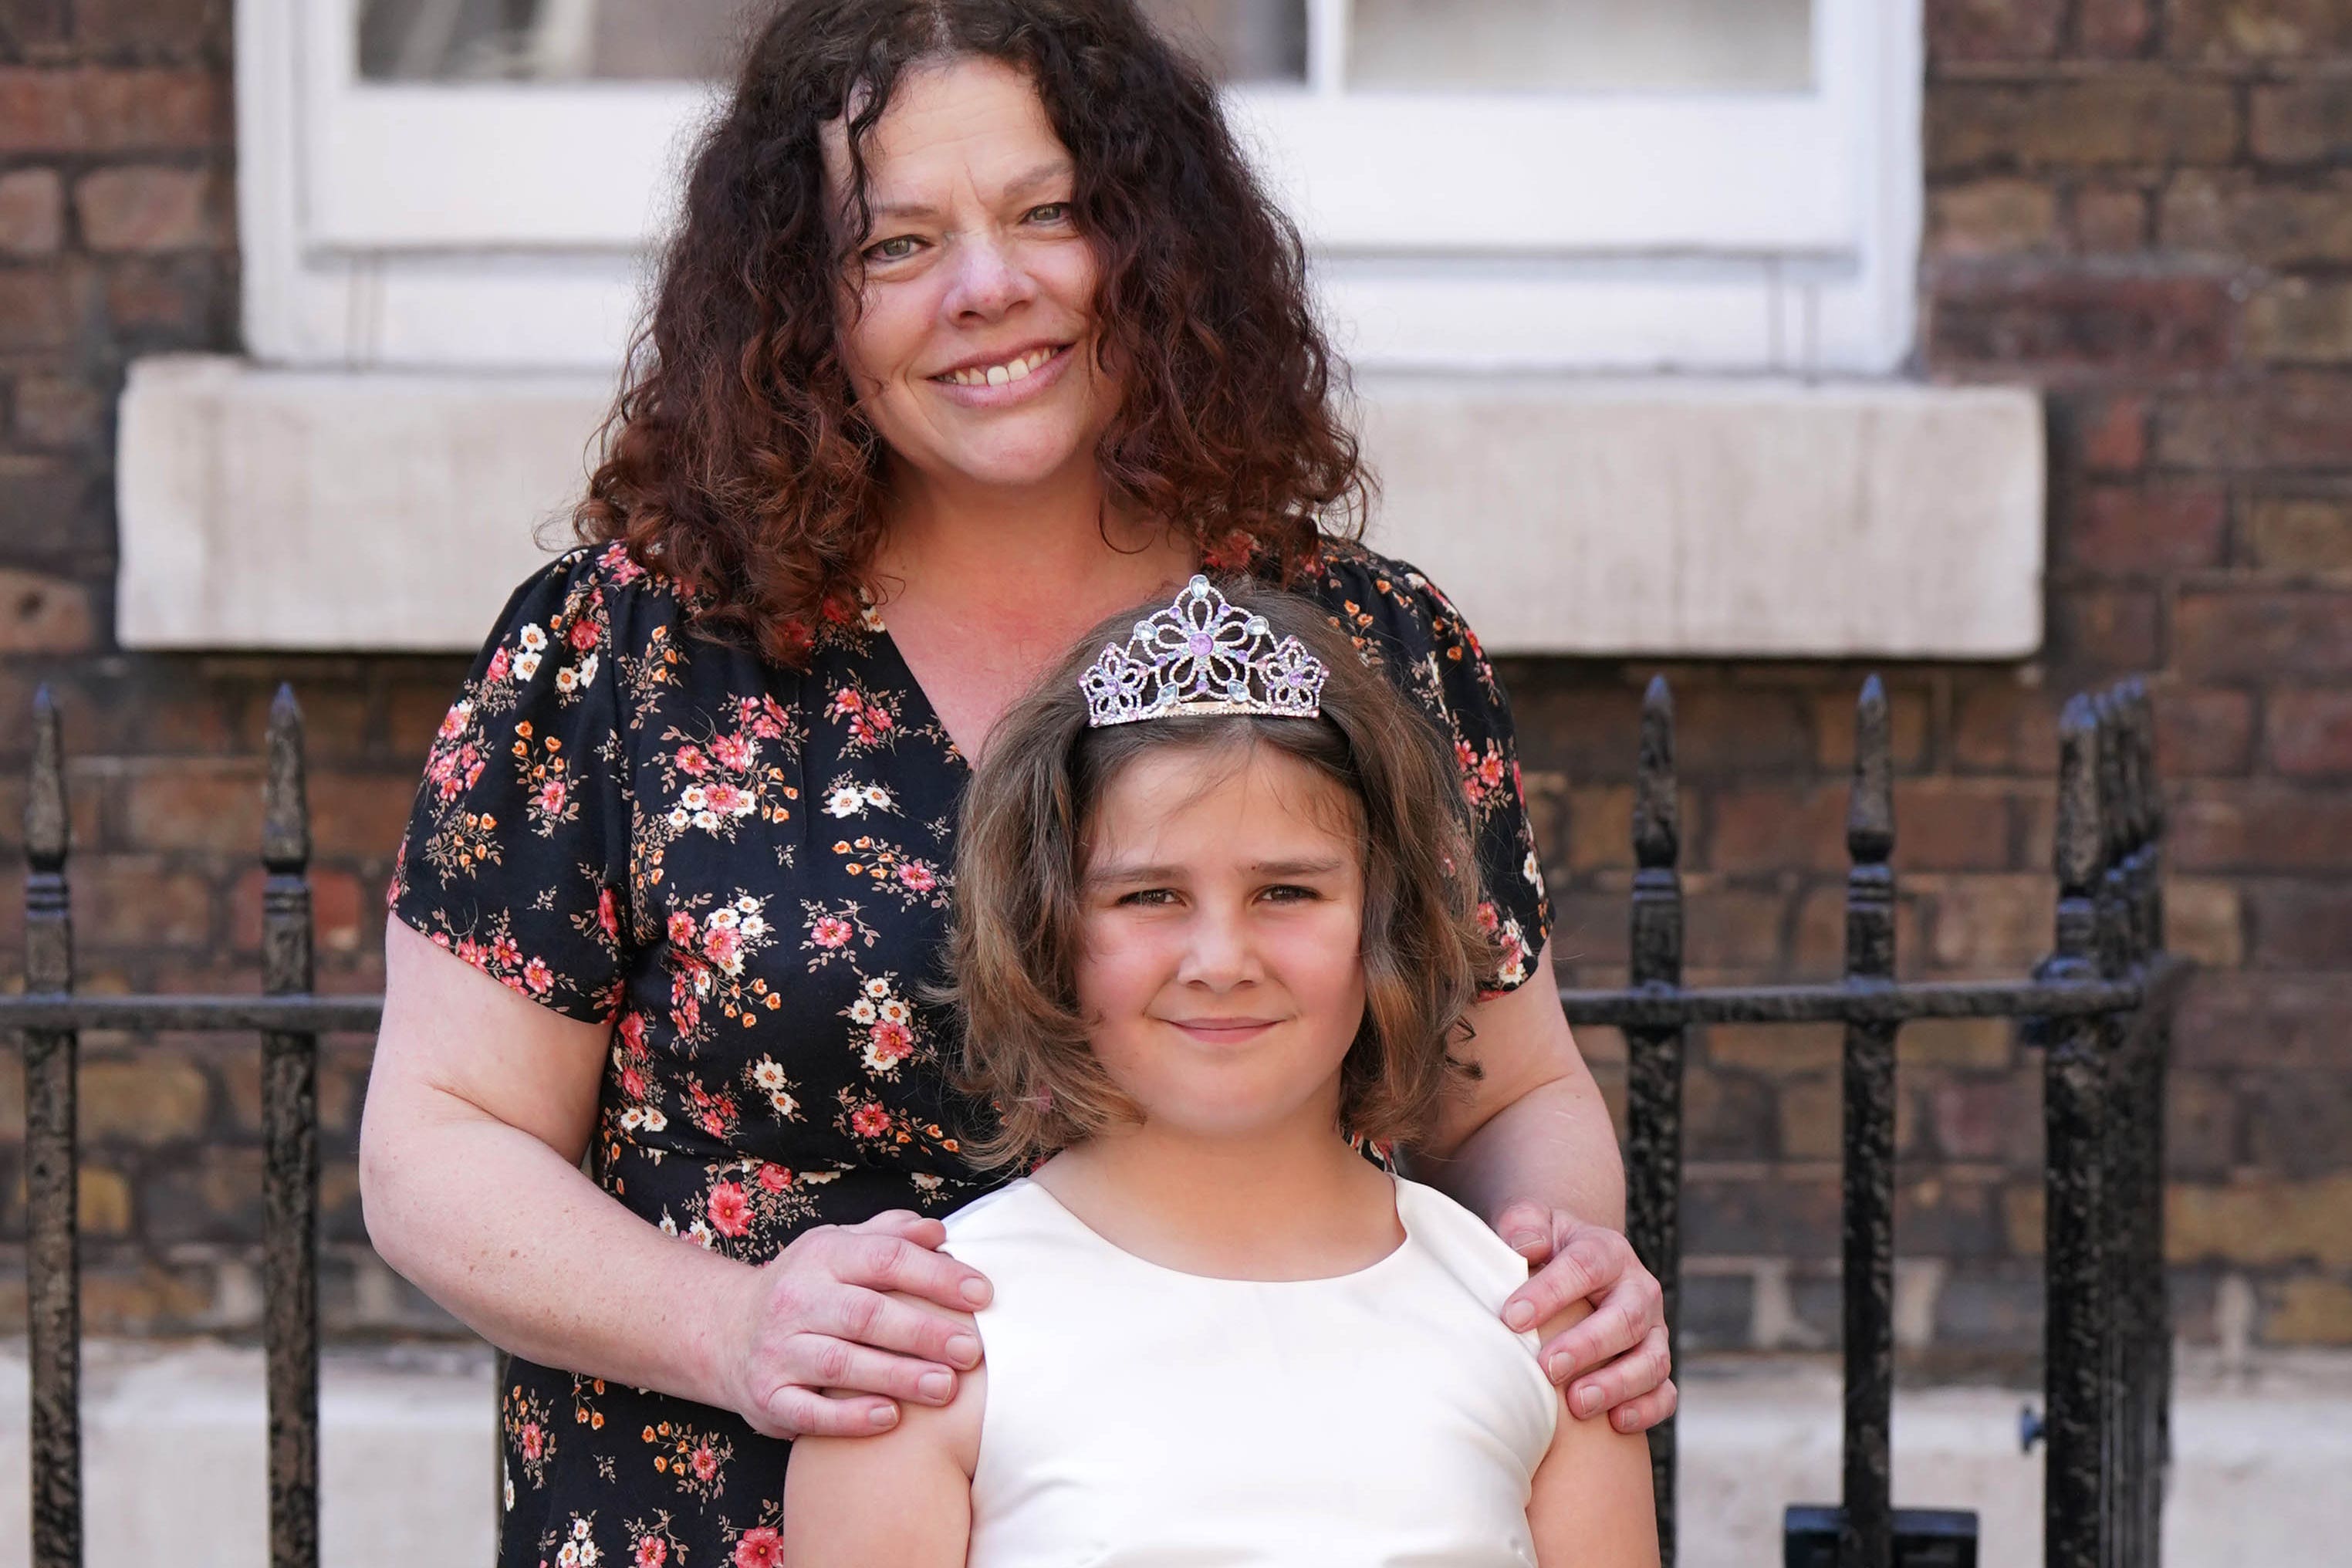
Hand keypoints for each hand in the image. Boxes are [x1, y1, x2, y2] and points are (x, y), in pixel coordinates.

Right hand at [715, 1209, 993, 1440]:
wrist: (725, 1332)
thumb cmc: (807, 1288)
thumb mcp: (839, 1247)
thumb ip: (888, 1236)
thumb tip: (937, 1231)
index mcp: (822, 1255)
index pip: (884, 1258)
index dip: (936, 1275)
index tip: (983, 1294)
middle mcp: (797, 1300)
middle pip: (866, 1314)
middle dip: (923, 1332)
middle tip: (972, 1350)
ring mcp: (779, 1350)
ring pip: (841, 1364)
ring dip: (897, 1376)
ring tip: (946, 1387)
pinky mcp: (767, 1396)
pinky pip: (808, 1411)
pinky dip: (849, 1417)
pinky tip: (890, 1418)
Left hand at [1494, 1201, 1675, 1433]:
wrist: (1574, 1269)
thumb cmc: (1544, 1251)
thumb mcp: (1531, 1225)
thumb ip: (1524, 1227)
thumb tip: (1526, 1246)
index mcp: (1607, 1251)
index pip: (1585, 1267)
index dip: (1550, 1293)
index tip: (1512, 1318)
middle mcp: (1638, 1290)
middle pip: (1625, 1318)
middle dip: (1587, 1346)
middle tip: (1548, 1368)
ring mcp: (1653, 1331)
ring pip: (1652, 1360)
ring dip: (1617, 1384)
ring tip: (1578, 1403)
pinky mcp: (1657, 1366)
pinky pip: (1665, 1393)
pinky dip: (1647, 1410)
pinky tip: (1616, 1422)